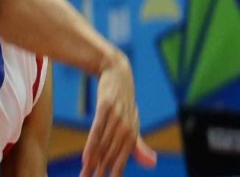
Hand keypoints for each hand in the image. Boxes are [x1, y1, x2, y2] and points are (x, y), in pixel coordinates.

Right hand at [81, 52, 156, 176]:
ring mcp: (116, 116)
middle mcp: (126, 126)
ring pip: (102, 146)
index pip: (121, 161)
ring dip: (91, 164)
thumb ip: (138, 146)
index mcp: (133, 133)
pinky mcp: (105, 106)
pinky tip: (86, 159)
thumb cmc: (125, 102)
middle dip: (99, 174)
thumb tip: (153, 164)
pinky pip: (97, 129)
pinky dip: (91, 145)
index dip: (113, 176)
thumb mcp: (133, 123)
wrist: (117, 72)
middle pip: (109, 156)